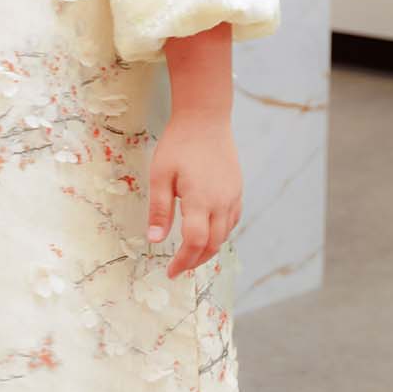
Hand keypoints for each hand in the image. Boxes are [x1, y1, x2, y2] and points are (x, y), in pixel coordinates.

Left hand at [146, 109, 241, 278]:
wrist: (206, 118)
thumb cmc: (179, 144)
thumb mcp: (160, 175)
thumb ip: (159, 209)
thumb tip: (155, 241)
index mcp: (201, 200)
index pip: (195, 242)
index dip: (183, 262)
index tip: (170, 272)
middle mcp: (222, 202)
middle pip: (212, 244)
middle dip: (194, 261)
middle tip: (178, 268)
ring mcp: (233, 197)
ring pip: (225, 236)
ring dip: (208, 250)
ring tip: (190, 256)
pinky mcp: (237, 190)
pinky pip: (232, 222)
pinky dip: (220, 235)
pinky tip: (207, 234)